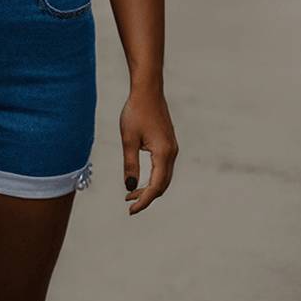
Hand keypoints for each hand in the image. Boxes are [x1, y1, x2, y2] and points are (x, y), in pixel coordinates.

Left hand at [120, 86, 177, 214]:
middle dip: (147, 196)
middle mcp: (172, 153)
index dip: (144, 201)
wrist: (148, 90)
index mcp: (163, 154)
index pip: (156, 186)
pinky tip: (140, 177)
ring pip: (164, 177)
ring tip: (131, 194)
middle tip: (128, 203)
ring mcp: (172, 148)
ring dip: (150, 187)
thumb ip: (130, 164)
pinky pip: (163, 167)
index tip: (130, 210)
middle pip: (162, 185)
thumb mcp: (128, 139)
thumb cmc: (136, 112)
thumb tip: (130, 187)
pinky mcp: (168, 143)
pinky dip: (153, 177)